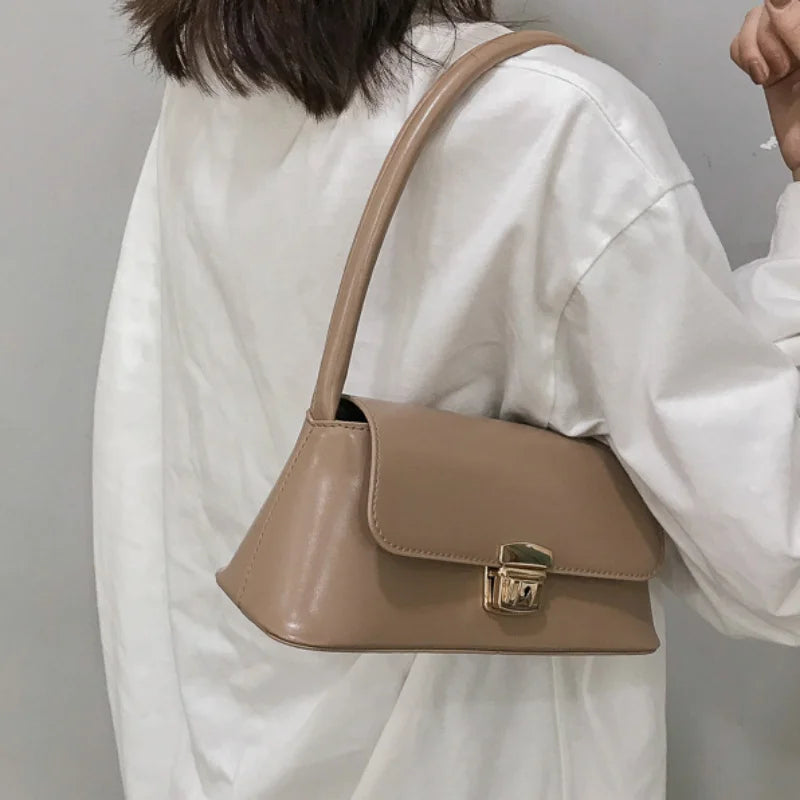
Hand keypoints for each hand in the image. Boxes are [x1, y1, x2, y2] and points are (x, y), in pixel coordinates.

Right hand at [731, 2, 799, 179]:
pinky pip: (740, 46)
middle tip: (790, 66)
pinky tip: (762, 76)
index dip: (785, 18)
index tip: (795, 51)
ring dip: (757, 52)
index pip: (791, 1)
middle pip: (770, 7)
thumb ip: (799, 30)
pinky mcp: (766, 65)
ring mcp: (785, 46)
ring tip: (775, 74)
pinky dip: (744, 60)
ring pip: (752, 21)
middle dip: (772, 39)